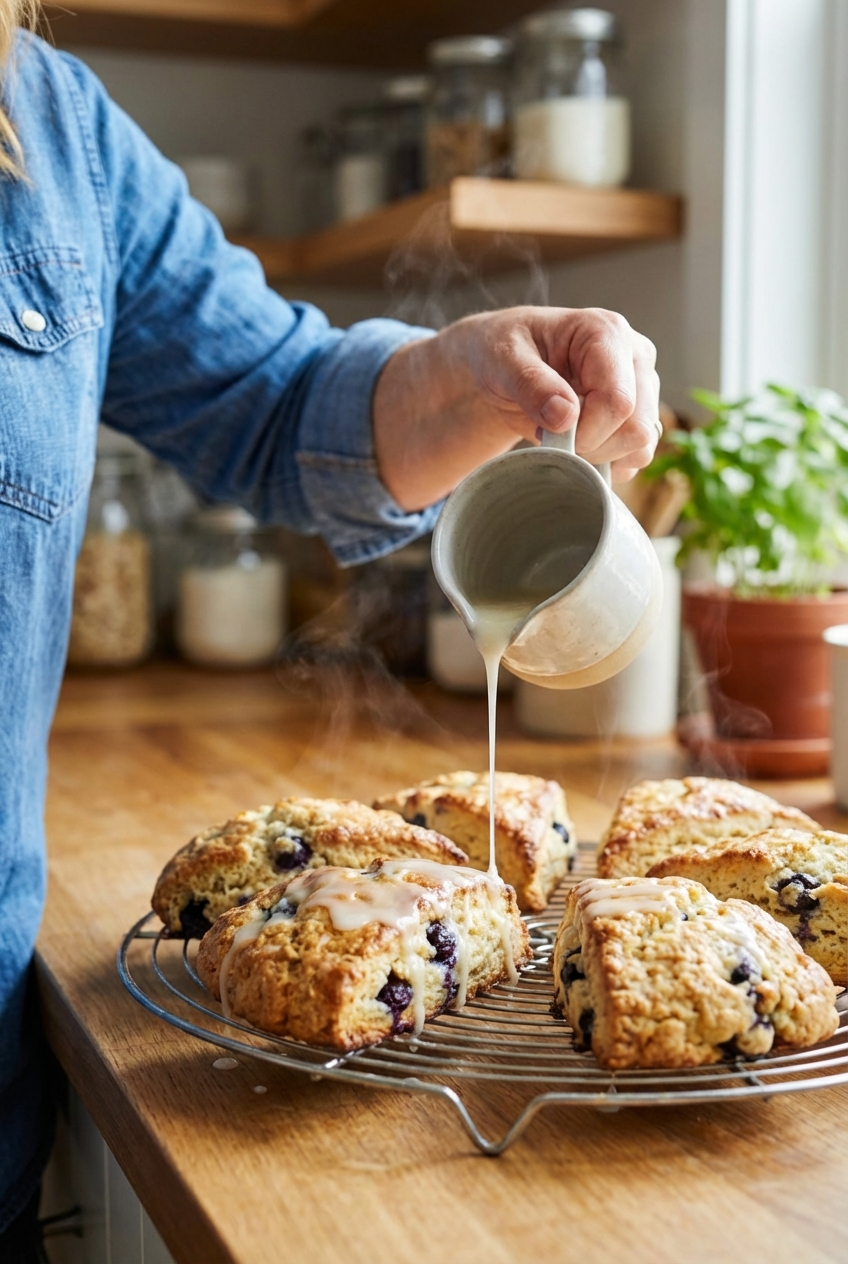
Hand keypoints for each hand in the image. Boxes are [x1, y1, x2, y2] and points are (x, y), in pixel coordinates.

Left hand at [373, 306, 660, 510]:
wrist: (507, 365)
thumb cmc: (504, 352)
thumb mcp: (503, 360)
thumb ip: (531, 385)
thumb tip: (565, 418)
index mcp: (607, 332)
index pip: (618, 401)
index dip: (585, 432)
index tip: (548, 434)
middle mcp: (635, 357)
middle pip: (636, 428)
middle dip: (592, 446)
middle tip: (552, 436)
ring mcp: (642, 387)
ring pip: (641, 446)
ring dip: (600, 456)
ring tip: (563, 437)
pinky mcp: (640, 413)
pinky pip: (638, 456)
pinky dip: (607, 462)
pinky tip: (577, 446)